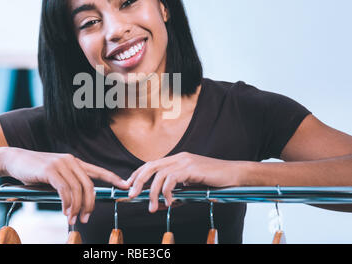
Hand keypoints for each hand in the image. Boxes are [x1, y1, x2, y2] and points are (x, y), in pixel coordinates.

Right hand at [2, 147, 129, 224]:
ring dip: (77, 207)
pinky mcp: (50, 170)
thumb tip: (76, 203)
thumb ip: (67, 183)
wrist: (15, 160)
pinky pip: (64, 190)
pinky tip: (65, 211)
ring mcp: (61, 164)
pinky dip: (67, 203)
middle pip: (89, 185)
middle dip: (90, 204)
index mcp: (75, 162)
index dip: (113, 178)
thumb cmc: (35, 171)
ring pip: (77, 189)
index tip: (125, 186)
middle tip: (86, 218)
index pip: (98, 171)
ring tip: (73, 218)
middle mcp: (71, 161)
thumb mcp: (55, 175)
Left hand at [126, 152, 243, 212]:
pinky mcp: (191, 168)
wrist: (235, 175)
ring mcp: (185, 161)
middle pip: (150, 167)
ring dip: (153, 193)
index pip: (151, 164)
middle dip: (138, 181)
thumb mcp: (192, 186)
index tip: (129, 185)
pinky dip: (166, 192)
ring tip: (153, 206)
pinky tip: (169, 202)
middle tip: (132, 196)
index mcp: (177, 159)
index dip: (138, 174)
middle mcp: (179, 158)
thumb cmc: (216, 182)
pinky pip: (171, 179)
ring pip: (159, 175)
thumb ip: (178, 191)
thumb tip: (165, 202)